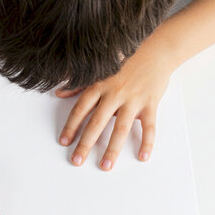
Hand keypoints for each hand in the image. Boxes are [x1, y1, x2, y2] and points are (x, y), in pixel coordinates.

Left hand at [56, 47, 173, 170]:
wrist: (156, 49)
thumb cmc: (126, 59)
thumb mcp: (99, 68)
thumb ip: (78, 83)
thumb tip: (59, 92)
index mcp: (99, 84)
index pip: (81, 109)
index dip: (71, 126)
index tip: (64, 141)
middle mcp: (114, 93)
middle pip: (97, 122)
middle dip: (86, 143)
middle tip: (77, 160)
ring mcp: (133, 99)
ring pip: (120, 128)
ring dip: (112, 148)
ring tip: (105, 165)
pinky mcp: (150, 103)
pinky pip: (149, 126)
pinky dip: (147, 142)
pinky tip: (143, 156)